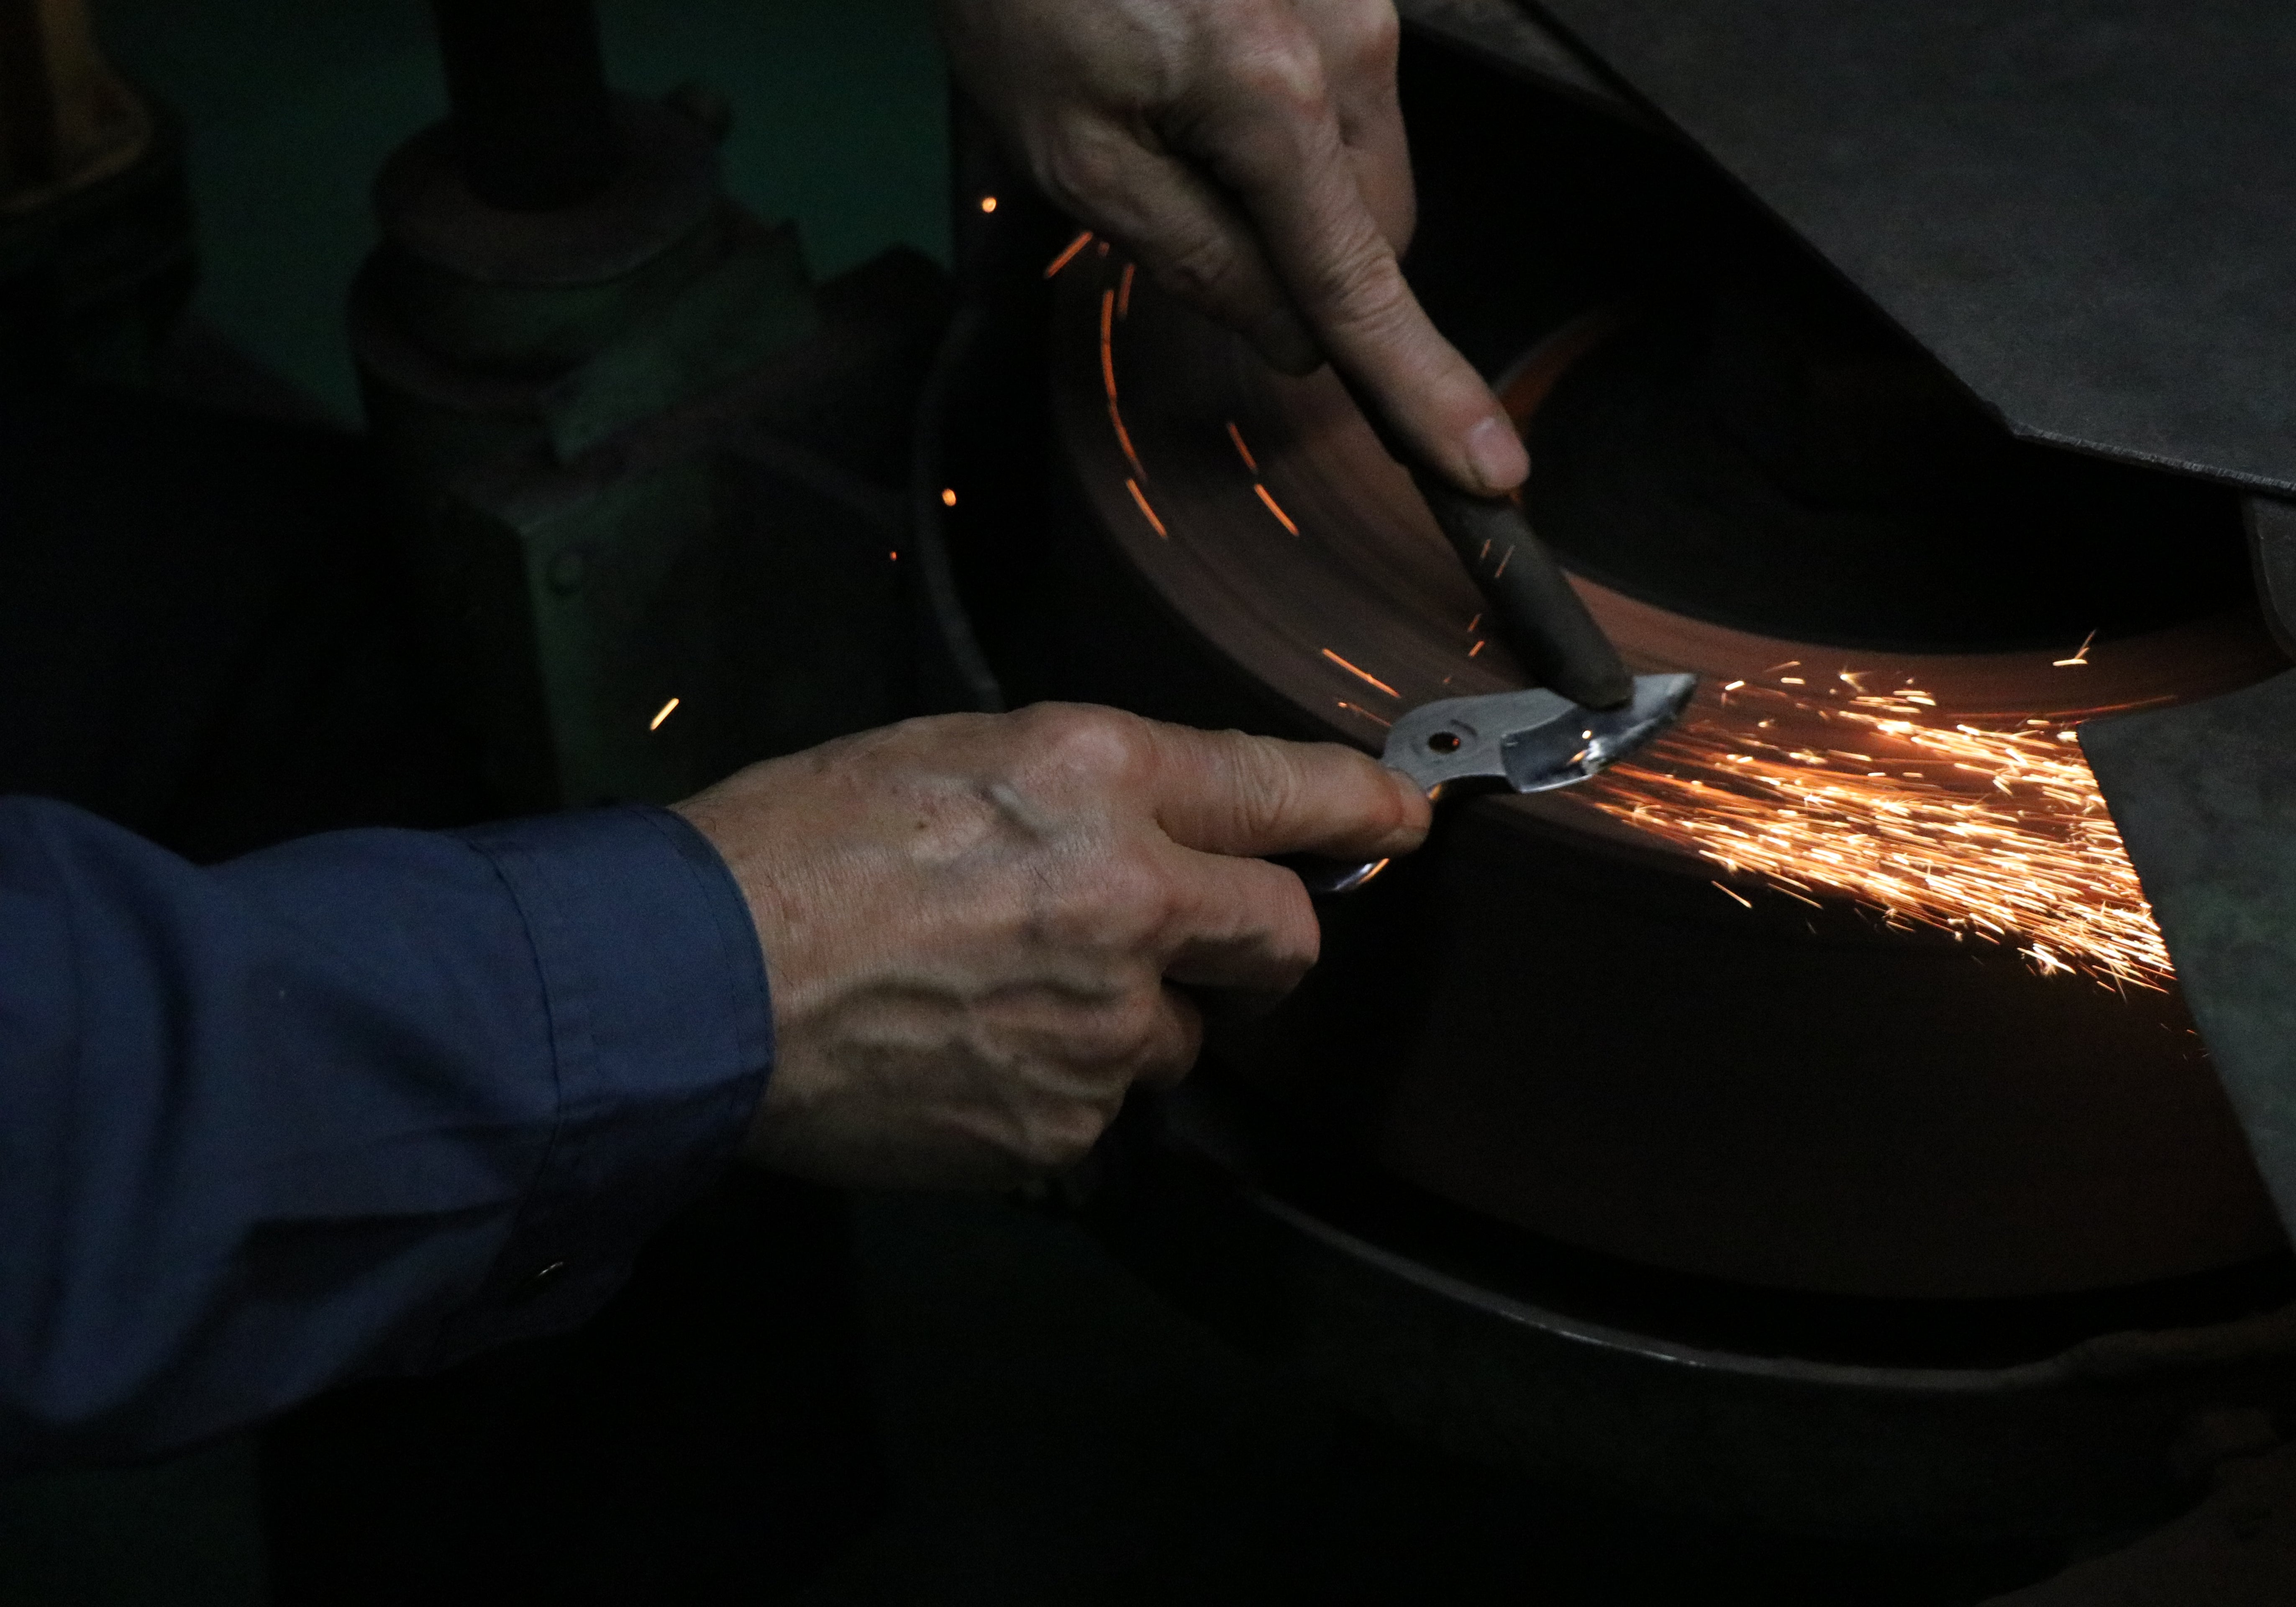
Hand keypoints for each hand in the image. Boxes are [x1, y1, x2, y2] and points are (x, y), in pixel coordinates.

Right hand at [673, 704, 1428, 1187]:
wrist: (700, 980)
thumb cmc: (801, 842)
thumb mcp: (953, 750)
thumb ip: (1087, 786)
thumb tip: (1174, 827)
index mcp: (1102, 775)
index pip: (1284, 788)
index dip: (1359, 804)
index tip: (1400, 817)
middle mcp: (1132, 898)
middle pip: (1283, 938)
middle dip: (1261, 943)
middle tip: (1199, 941)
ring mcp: (1104, 1024)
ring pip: (1183, 1039)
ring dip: (1132, 1023)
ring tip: (1008, 999)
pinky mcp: (1063, 1121)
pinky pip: (1102, 1109)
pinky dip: (1058, 1089)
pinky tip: (967, 1055)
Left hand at [938, 0, 1528, 495]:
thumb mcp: (1078, 154)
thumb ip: (1195, 257)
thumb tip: (1293, 338)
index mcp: (1274, 101)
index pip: (1364, 288)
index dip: (1424, 393)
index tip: (1490, 471)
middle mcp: (1351, 45)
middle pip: (1375, 230)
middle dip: (1308, 263)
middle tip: (1184, 208)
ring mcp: (1362, 3)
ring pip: (1361, 167)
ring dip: (1290, 187)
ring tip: (1173, 112)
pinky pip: (1345, 98)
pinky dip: (1284, 122)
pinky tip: (1197, 71)